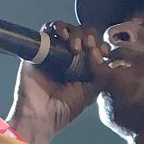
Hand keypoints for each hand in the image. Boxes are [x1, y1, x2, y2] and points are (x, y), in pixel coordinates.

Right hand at [6, 21, 109, 143]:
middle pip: (82, 34)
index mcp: (83, 68)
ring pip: (67, 29)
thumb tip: (98, 52)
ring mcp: (54, 52)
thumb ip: (101, 74)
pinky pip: (48, 29)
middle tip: (88, 47)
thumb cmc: (65, 109)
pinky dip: (58, 27)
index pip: (95, 47)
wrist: (41, 115)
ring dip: (75, 32)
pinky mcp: (40, 48)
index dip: (101, 45)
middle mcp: (69, 58)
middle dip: (89, 37)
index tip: (104, 52)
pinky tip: (64, 37)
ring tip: (76, 46)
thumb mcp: (91, 93)